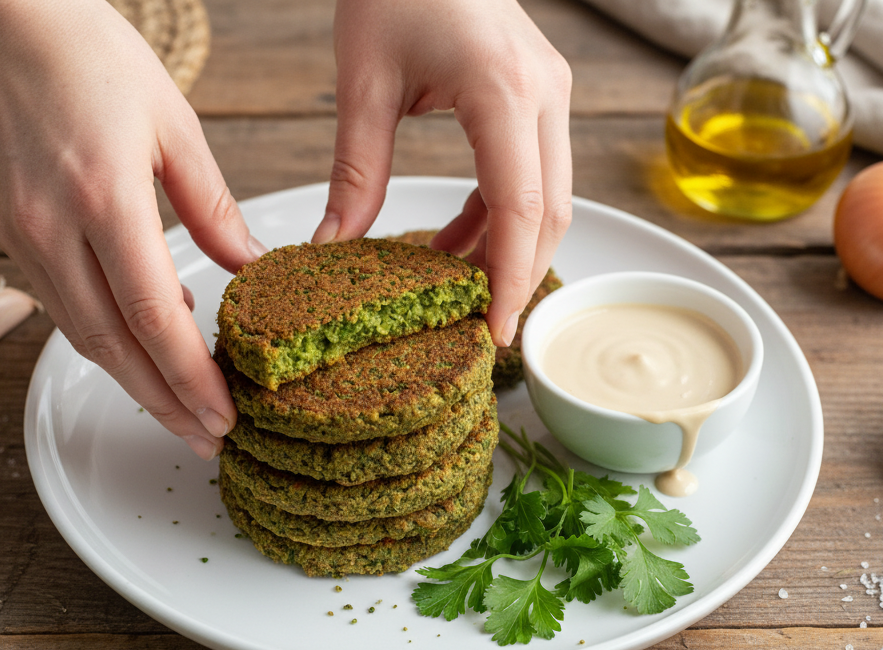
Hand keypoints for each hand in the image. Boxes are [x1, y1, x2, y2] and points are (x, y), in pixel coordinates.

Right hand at [0, 0, 263, 458]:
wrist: (1, 24)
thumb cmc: (91, 58)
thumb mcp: (174, 125)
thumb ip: (213, 206)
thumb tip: (248, 267)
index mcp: (106, 199)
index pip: (154, 318)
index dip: (190, 378)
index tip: (224, 414)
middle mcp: (57, 229)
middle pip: (116, 346)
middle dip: (166, 403)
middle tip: (208, 439)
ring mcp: (27, 238)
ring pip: (85, 336)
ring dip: (135, 384)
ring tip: (181, 413)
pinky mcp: (14, 236)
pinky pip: (64, 308)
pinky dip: (107, 340)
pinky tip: (141, 354)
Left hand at [315, 0, 572, 346]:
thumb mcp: (363, 83)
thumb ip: (355, 172)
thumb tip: (331, 249)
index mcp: (502, 91)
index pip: (520, 208)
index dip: (507, 279)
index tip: (490, 332)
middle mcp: (543, 94)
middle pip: (551, 212)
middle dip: (519, 277)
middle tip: (481, 330)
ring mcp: (549, 93)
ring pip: (551, 197)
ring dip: (510, 249)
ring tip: (459, 294)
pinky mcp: (538, 95)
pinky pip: (532, 173)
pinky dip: (501, 215)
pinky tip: (457, 243)